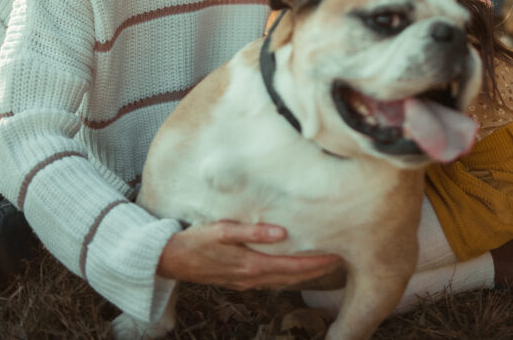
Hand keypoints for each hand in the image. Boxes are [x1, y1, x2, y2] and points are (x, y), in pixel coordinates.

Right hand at [156, 220, 341, 290]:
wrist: (171, 260)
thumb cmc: (195, 240)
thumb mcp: (221, 230)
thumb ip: (251, 231)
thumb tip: (281, 232)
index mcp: (251, 265)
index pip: (293, 265)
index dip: (316, 261)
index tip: (337, 254)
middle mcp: (252, 278)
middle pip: (293, 277)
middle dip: (318, 270)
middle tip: (342, 260)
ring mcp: (246, 282)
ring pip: (284, 281)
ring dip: (305, 275)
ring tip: (325, 265)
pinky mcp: (240, 281)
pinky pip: (272, 281)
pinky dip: (289, 276)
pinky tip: (295, 269)